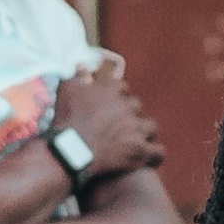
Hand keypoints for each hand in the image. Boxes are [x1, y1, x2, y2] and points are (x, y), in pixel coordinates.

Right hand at [50, 60, 162, 178]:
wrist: (70, 149)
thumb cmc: (67, 119)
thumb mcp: (67, 91)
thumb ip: (77, 76)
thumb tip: (82, 66)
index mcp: (114, 88)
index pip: (122, 88)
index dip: (115, 97)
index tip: (107, 105)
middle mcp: (130, 105)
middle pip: (136, 107)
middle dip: (129, 115)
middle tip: (117, 125)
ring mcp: (137, 128)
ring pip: (150, 127)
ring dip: (144, 133)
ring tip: (135, 140)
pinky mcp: (140, 150)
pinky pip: (157, 152)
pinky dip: (154, 155)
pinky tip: (149, 157)